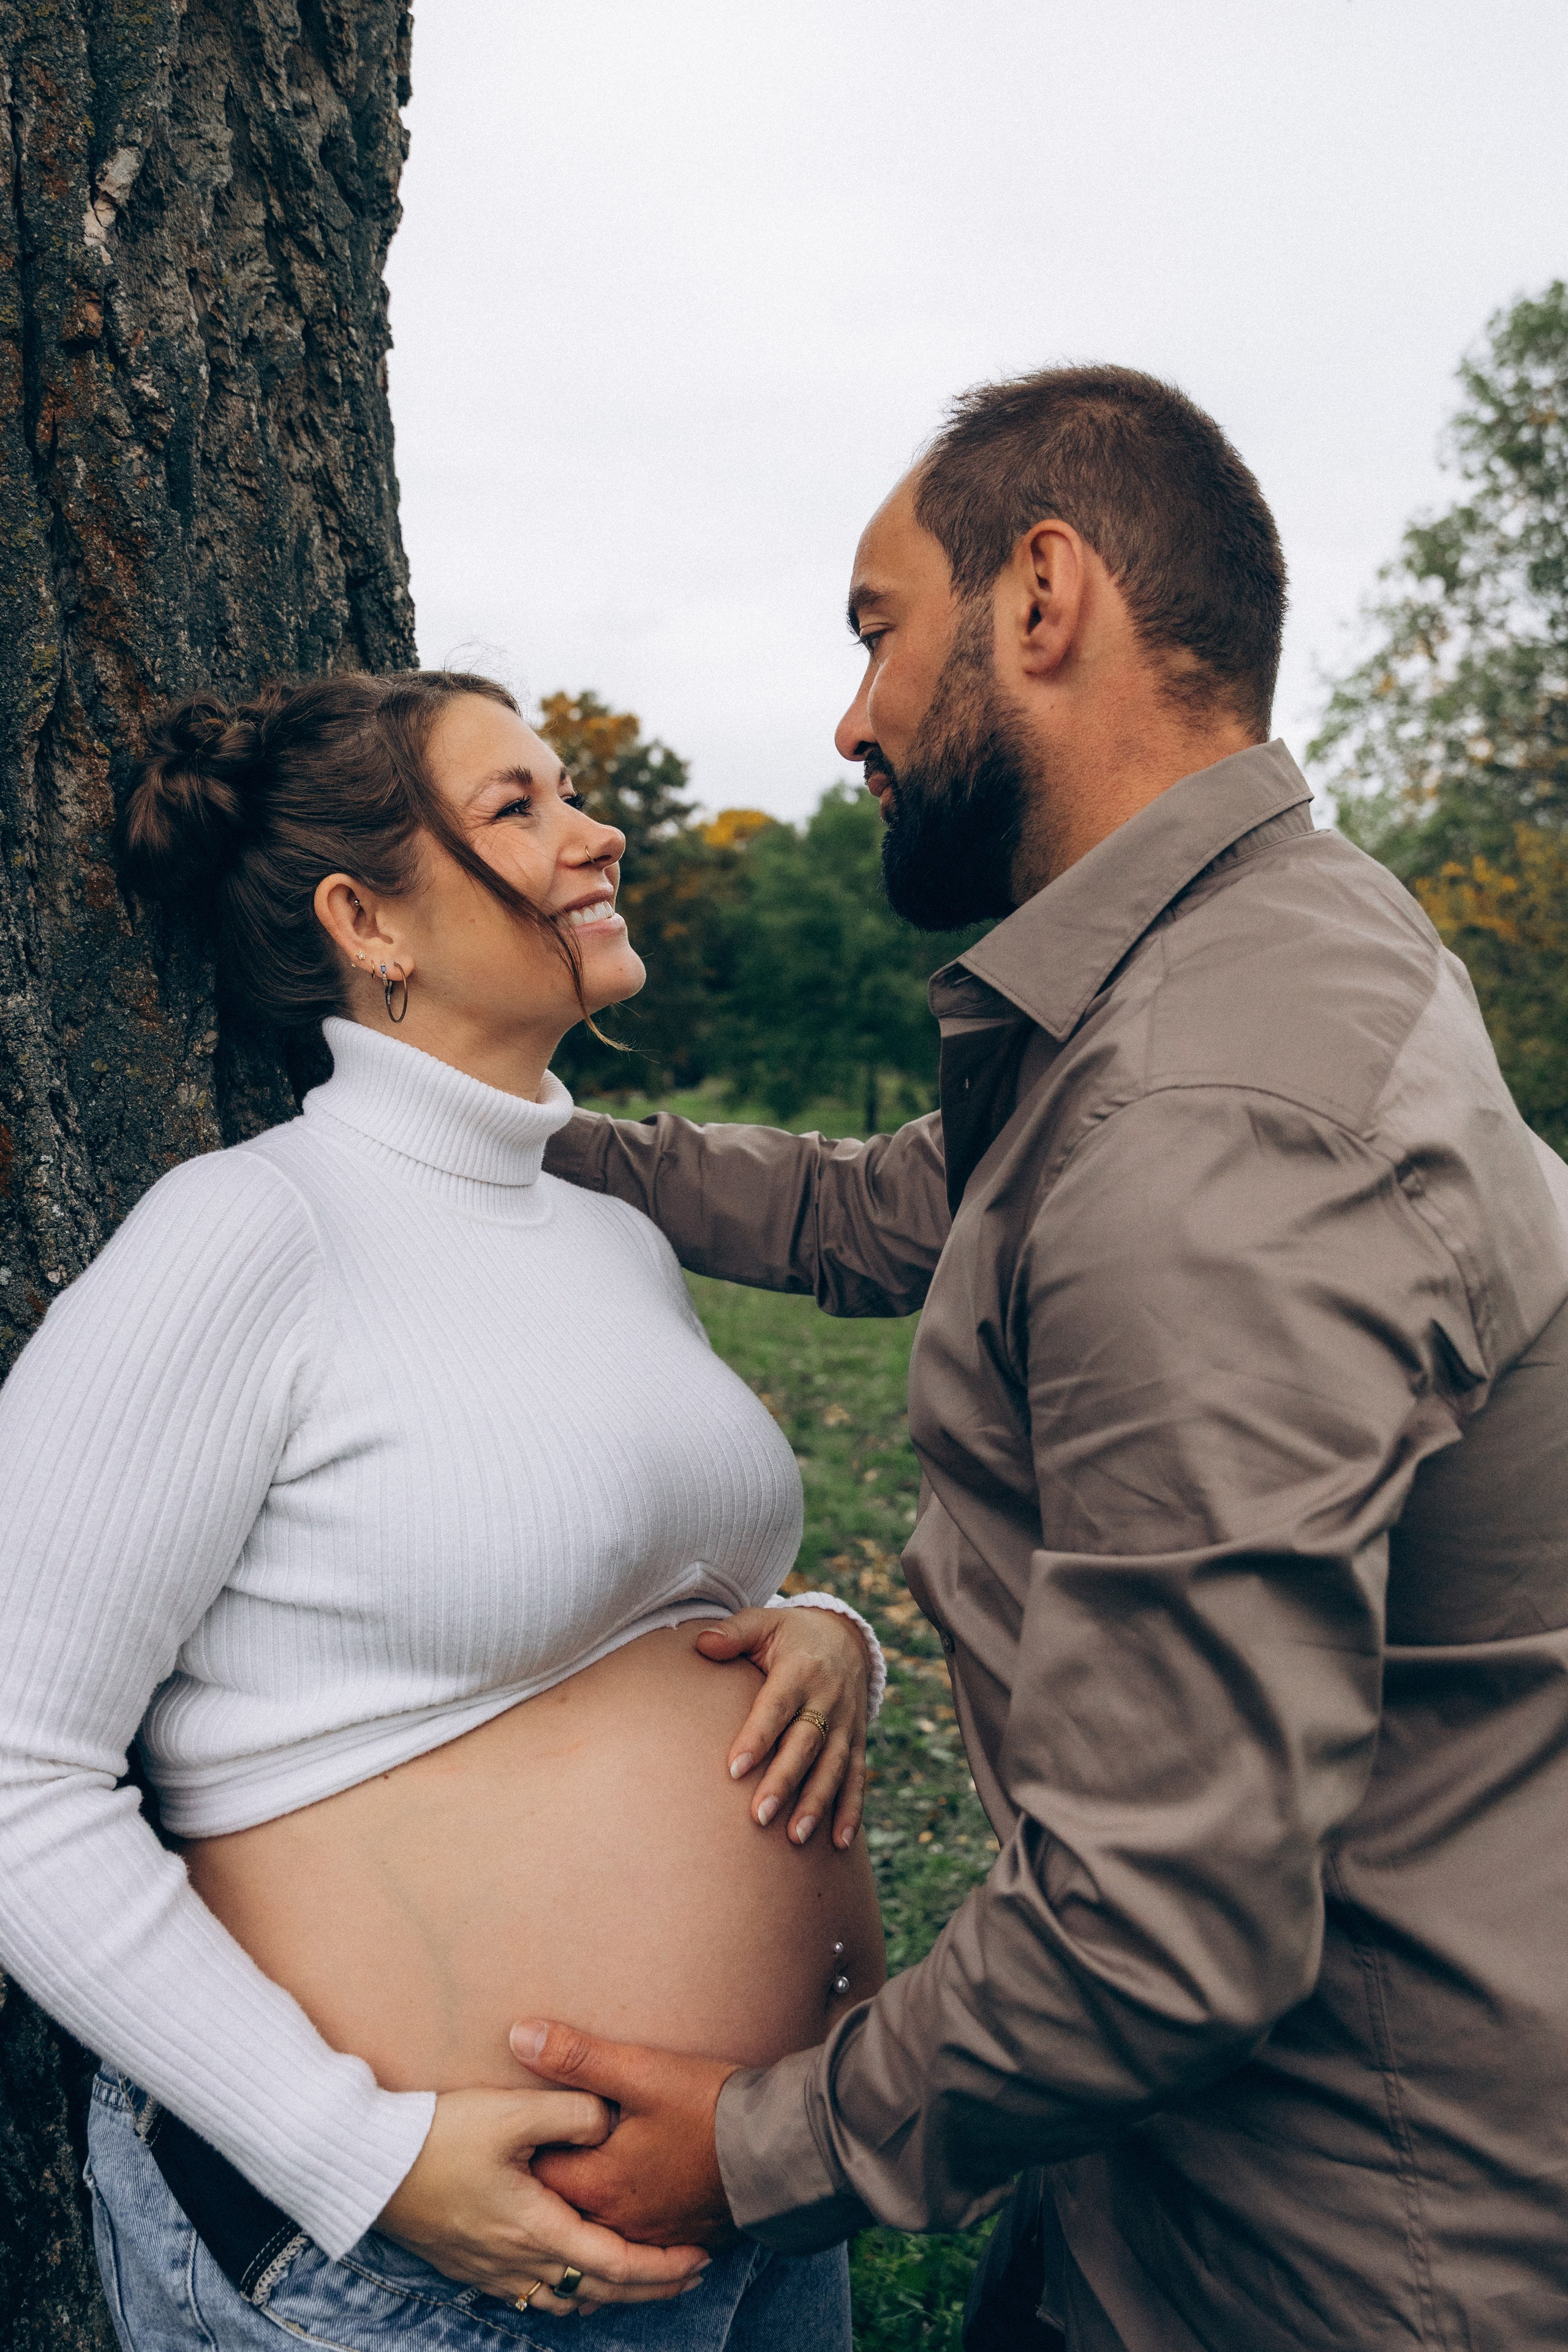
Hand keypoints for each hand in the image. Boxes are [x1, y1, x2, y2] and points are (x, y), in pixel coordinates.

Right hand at [376, 2085, 710, 2314]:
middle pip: (597, 2291)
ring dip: (609, 2294)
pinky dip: (566, 2292)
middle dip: (649, 2287)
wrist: (367, 2163)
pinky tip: (571, 2278)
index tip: (699, 2257)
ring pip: (564, 2300)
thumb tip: (611, 2119)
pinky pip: (531, 2295)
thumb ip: (571, 2112)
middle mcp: (516, 2261)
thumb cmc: (440, 2135)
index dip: (661, 2266)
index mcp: (535, 2228)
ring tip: (642, 2277)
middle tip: (691, 2274)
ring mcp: (489, 2269)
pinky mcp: (467, 2264)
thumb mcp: (512, 2113)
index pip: (614, 2264)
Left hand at [514, 2021, 740, 2251]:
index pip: (535, 2176)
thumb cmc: (707, 2106)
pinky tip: (623, 2205)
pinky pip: (635, 2243)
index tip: (518, 2130)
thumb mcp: (640, 2071)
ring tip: (574, 2183)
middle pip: (564, 2210)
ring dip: (584, 2211)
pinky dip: (620, 2228)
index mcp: (600, 2185)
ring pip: (598, 2231)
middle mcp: (619, 2223)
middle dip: (551, 2184)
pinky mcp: (682, 2238)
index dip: (523, 2150)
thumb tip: (519, 2035)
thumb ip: (577, 2057)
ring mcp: (651, 2237)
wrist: (776, 2146)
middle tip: (537, 2157)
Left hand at [695, 1604, 869, 1847]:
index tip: (733, 1769)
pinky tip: (840, 1844)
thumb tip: (701, 1643)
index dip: (757, 1737)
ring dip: (816, 1803)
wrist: (845, 1636)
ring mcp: (846, 1722)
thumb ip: (733, 1633)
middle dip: (784, 1781)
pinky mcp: (857, 1740)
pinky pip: (857, 1777)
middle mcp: (827, 1698)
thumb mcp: (763, 1623)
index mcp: (800, 1669)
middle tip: (758, 1816)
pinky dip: (851, 1810)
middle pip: (805, 1744)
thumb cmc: (789, 1635)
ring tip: (795, 1837)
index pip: (777, 1707)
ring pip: (832, 1766)